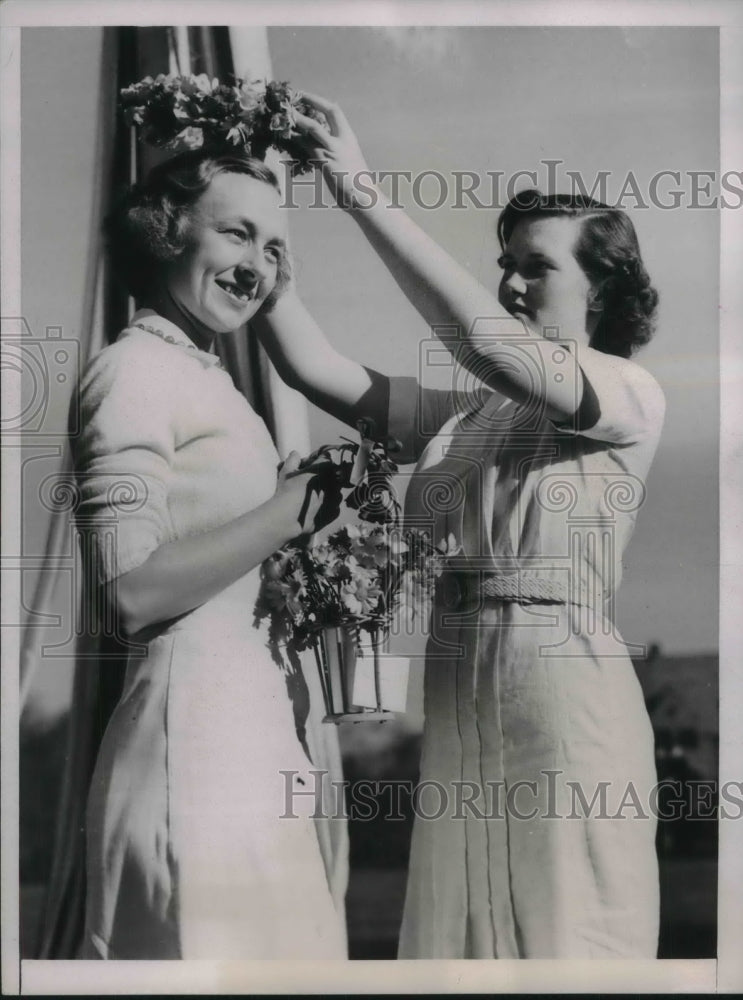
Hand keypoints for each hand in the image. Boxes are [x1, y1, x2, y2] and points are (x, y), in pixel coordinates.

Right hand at [274, 450, 343, 536]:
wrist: (286, 517)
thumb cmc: (286, 492)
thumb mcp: (286, 470)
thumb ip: (293, 459)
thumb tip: (296, 454)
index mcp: (324, 469)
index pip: (325, 458)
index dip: (316, 460)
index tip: (308, 465)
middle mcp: (333, 483)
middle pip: (332, 475)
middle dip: (323, 476)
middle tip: (309, 481)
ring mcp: (335, 499)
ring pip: (335, 491)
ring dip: (328, 491)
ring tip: (313, 495)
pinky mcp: (333, 513)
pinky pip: (334, 507)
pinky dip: (327, 506)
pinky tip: (316, 507)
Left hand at [292, 92, 374, 210]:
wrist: (363, 198)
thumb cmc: (357, 185)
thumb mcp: (349, 164)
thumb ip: (338, 154)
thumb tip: (326, 153)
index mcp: (349, 139)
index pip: (336, 113)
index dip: (321, 102)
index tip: (308, 97)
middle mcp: (342, 140)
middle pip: (328, 111)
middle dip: (312, 100)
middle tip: (296, 95)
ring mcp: (333, 149)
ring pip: (313, 127)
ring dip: (298, 117)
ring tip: (285, 111)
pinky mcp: (324, 161)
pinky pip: (306, 146)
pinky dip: (295, 139)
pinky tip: (285, 136)